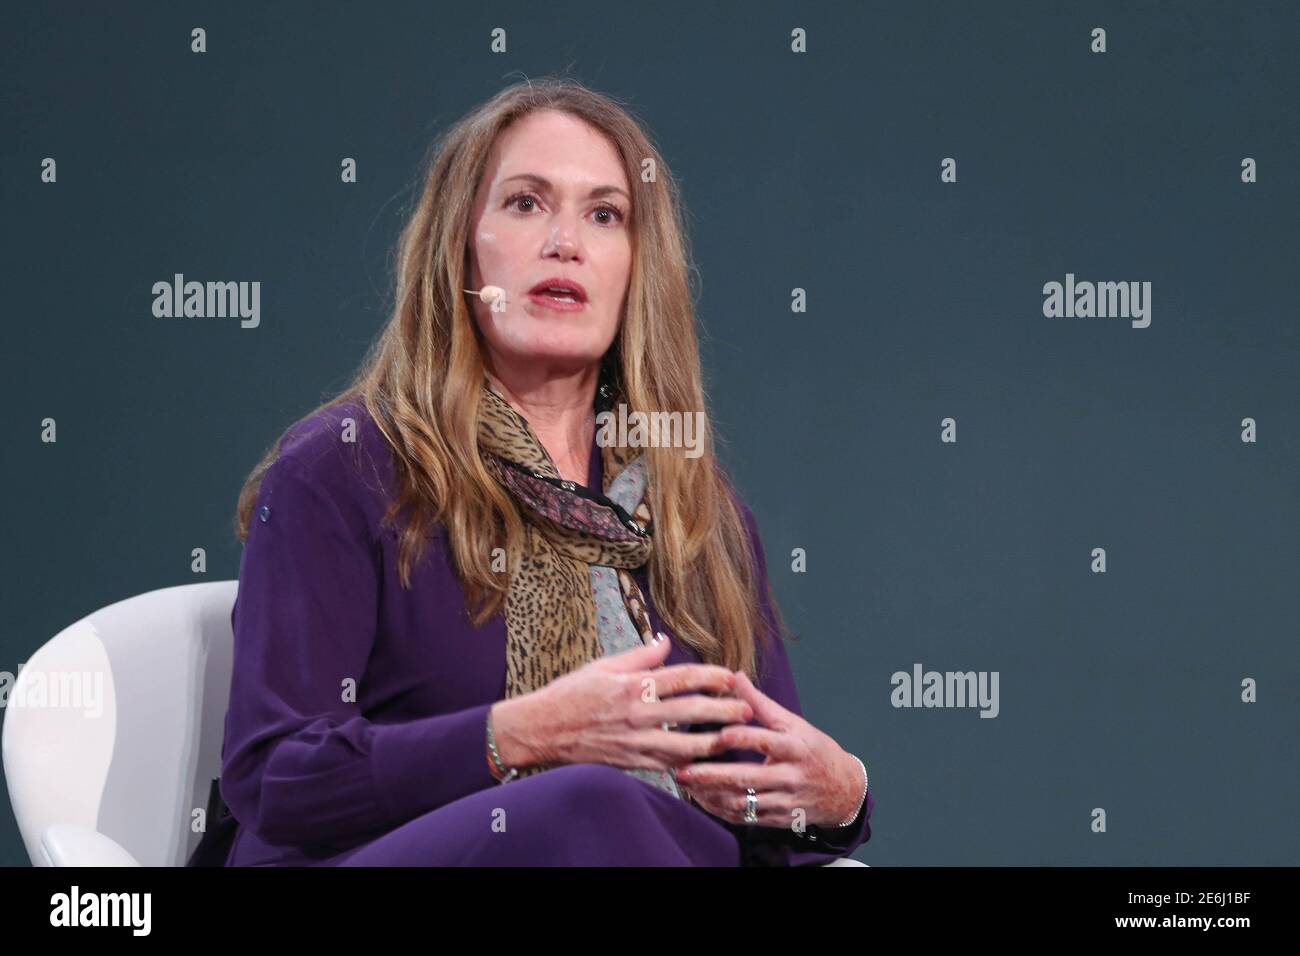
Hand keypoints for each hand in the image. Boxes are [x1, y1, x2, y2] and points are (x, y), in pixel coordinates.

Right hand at [490, 634, 754, 771]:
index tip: (731, 676)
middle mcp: (637, 714)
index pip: (681, 678)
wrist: (541, 730)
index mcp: (632, 685)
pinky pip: (666, 764)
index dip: (710, 677)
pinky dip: (688, 762)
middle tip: (747, 709)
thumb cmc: (570, 694)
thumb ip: (639, 656)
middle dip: (723, 711)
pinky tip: (705, 760)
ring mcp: (635, 741)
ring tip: (734, 737)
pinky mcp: (631, 761)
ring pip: (684, 744)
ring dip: (713, 741)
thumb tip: (666, 641)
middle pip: (691, 712)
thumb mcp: (603, 666)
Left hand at [675, 670, 864, 828]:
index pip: (767, 742)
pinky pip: (744, 818)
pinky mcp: (777, 819)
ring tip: (686, 785)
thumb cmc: (815, 751)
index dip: (744, 738)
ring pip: (742, 802)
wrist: (843, 791)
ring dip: (711, 795)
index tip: (720, 734)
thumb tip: (736, 676)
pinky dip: (720, 810)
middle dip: (713, 776)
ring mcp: (783, 801)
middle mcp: (789, 776)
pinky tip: (702, 799)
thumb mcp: (795, 724)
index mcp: (795, 748)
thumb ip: (763, 704)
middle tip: (684, 770)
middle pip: (748, 778)